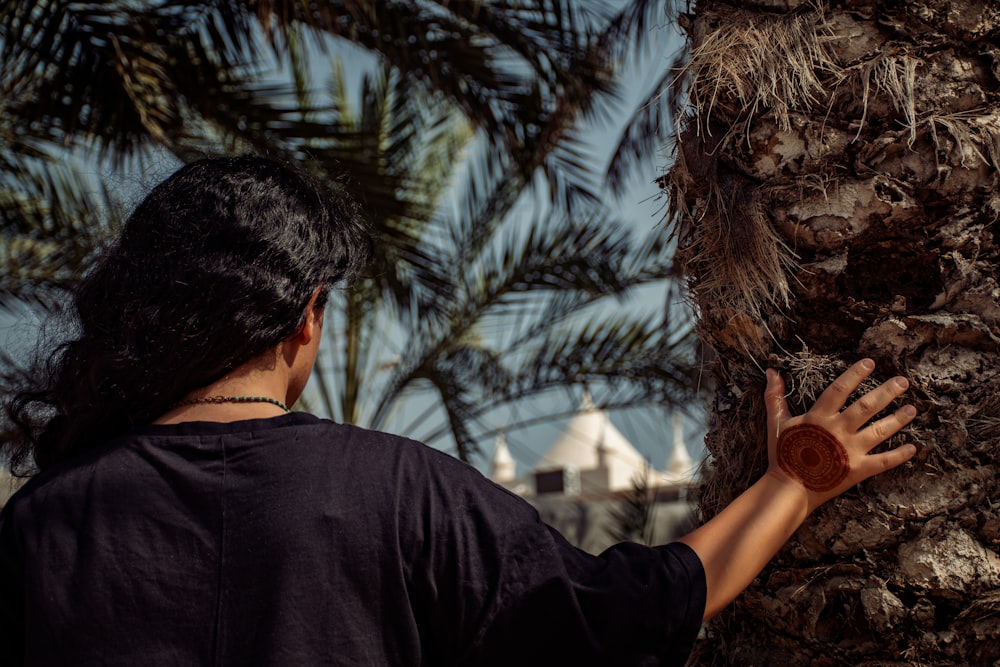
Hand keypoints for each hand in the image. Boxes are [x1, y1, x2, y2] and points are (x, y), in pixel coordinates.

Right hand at [764, 358, 916, 511]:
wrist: (789, 488)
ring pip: (880, 431)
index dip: (855, 374)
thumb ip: (775, 396)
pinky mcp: (858, 470)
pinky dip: (900, 455)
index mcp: (819, 417)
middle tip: (903, 381)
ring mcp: (850, 450)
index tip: (870, 363)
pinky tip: (913, 447)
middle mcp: (838, 430)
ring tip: (912, 409)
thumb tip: (771, 371)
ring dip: (898, 419)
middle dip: (887, 392)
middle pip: (867, 406)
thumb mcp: (776, 422)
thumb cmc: (782, 454)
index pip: (840, 388)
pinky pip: (884, 461)